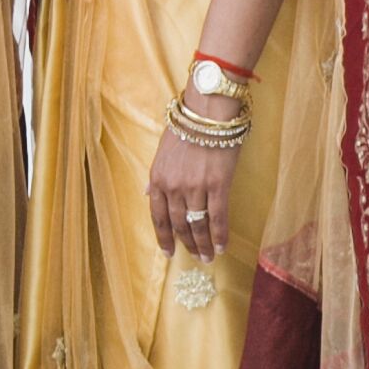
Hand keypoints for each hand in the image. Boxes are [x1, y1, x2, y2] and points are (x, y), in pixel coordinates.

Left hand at [150, 124, 236, 264]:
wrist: (207, 111)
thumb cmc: (186, 128)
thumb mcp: (162, 152)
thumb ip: (156, 176)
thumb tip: (146, 194)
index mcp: (157, 178)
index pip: (158, 216)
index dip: (163, 237)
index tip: (168, 252)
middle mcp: (173, 186)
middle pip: (178, 224)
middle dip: (186, 244)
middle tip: (195, 257)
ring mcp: (195, 187)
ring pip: (198, 224)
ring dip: (203, 244)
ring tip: (208, 257)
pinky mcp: (218, 184)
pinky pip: (218, 217)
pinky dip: (220, 234)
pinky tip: (222, 246)